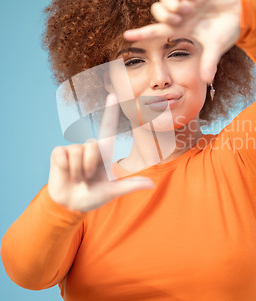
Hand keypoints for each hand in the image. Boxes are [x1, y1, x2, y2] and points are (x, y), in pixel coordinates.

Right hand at [47, 94, 154, 212]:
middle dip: (90, 166)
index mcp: (103, 153)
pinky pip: (63, 155)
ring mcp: (73, 150)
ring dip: (78, 170)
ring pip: (78, 152)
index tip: (113, 95)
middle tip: (87, 180)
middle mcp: (89, 148)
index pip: (107, 127)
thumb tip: (152, 184)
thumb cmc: (92, 196)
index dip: (110, 111)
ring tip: (77, 179)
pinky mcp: (58, 153)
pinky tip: (66, 174)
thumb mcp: (112, 191)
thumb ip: (130, 186)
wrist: (70, 205)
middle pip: (92, 146)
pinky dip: (66, 168)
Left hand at [123, 0, 241, 82]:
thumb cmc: (226, 32)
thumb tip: (207, 81)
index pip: (155, 31)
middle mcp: (179, 15)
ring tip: (189, 8)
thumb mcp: (216, 48)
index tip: (126, 36)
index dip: (140, 33)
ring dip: (174, 4)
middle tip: (180, 19)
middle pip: (156, 10)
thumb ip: (209, 62)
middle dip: (164, 15)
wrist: (242, 15)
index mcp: (180, 30)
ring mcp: (186, 1)